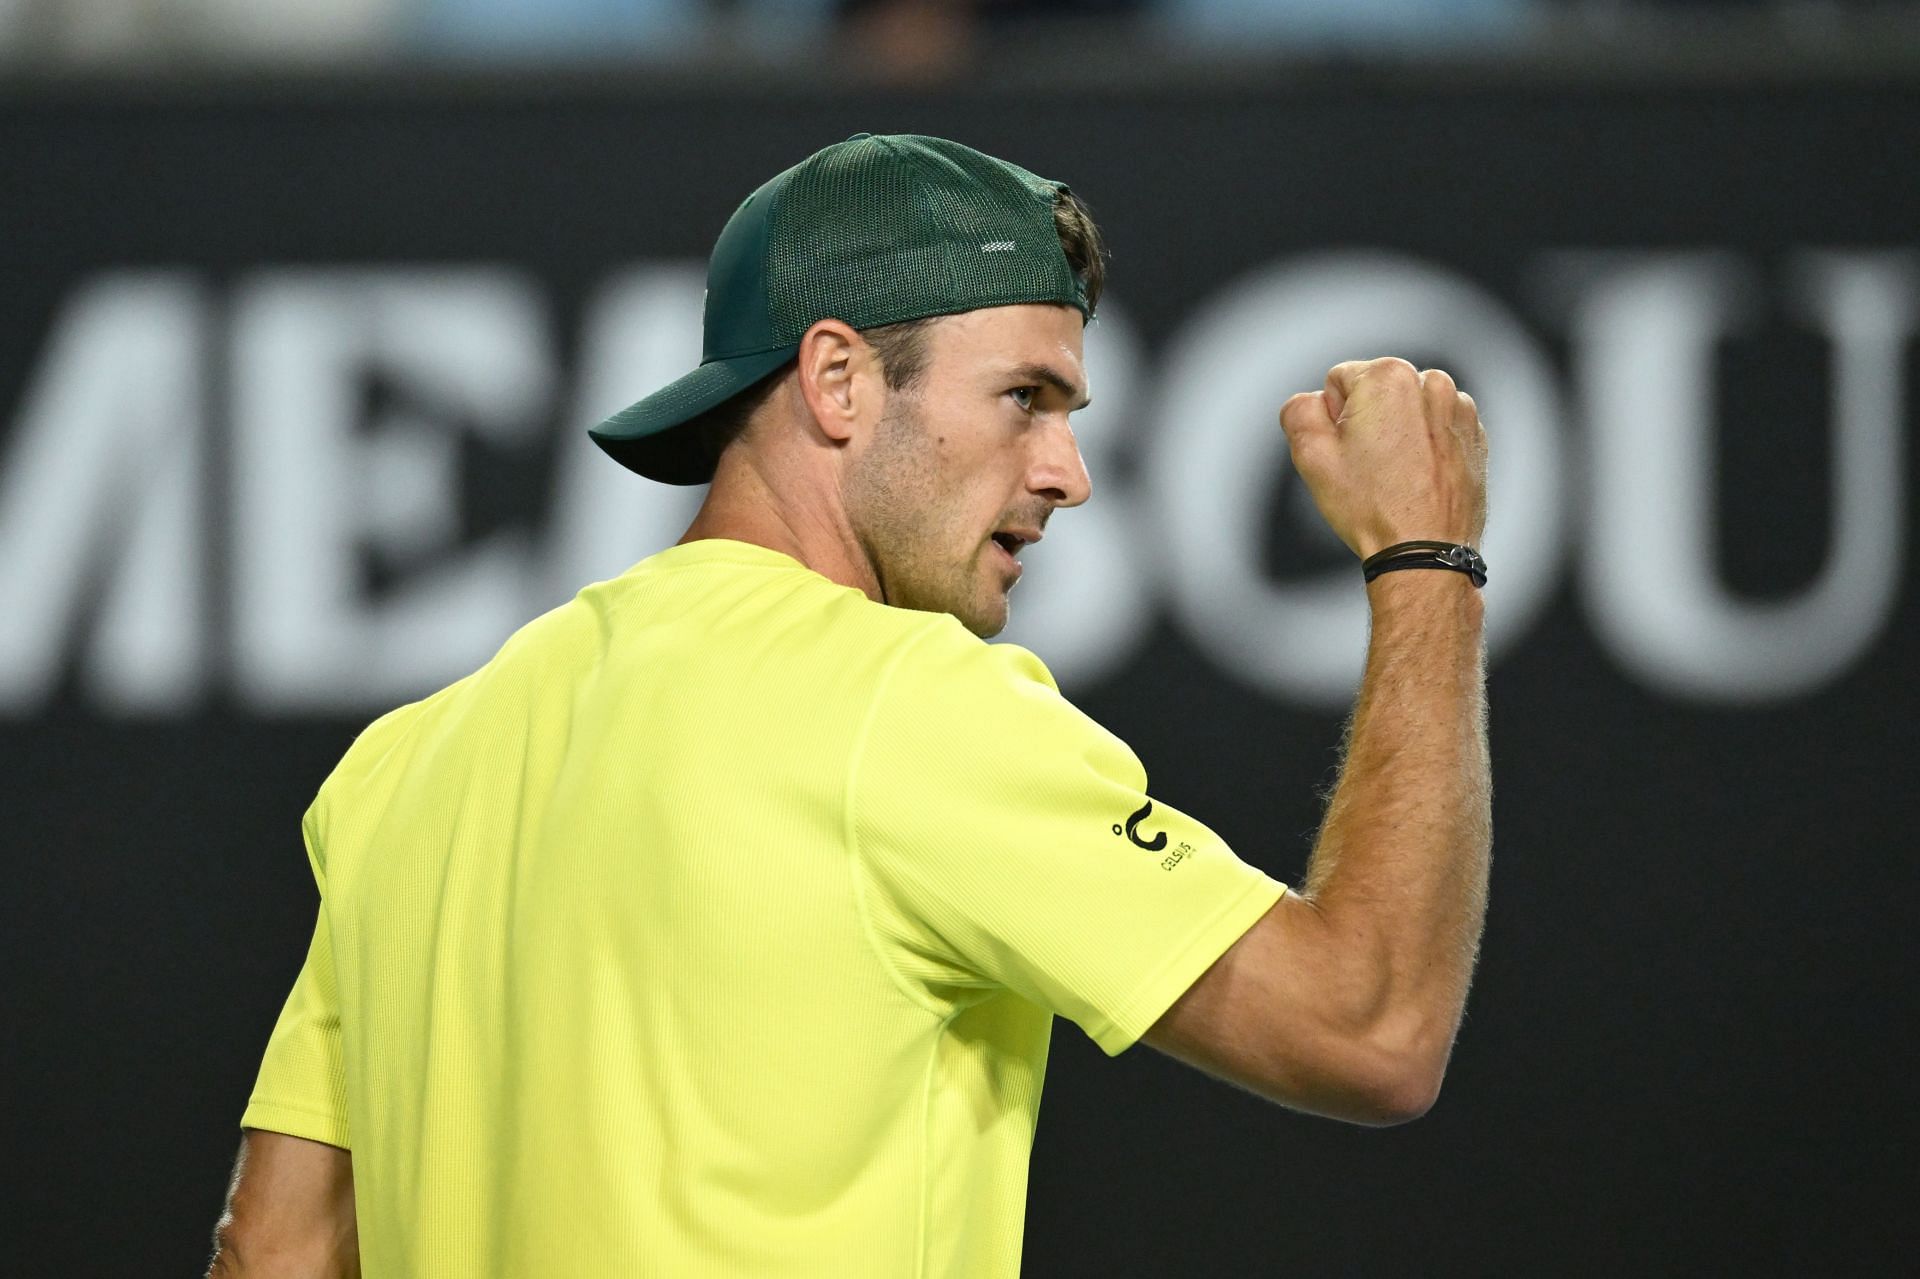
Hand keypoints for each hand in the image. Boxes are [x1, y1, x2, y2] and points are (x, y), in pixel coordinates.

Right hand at [1279, 357, 1487, 559]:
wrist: (1425, 552)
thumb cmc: (1372, 507)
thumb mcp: (1311, 456)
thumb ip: (1297, 411)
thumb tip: (1310, 401)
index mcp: (1387, 377)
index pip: (1338, 380)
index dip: (1333, 419)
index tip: (1348, 452)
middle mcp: (1430, 382)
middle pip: (1376, 391)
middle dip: (1367, 422)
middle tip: (1368, 467)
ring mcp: (1458, 409)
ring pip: (1408, 409)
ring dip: (1398, 433)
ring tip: (1395, 475)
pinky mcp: (1474, 435)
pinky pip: (1435, 428)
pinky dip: (1424, 446)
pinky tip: (1417, 478)